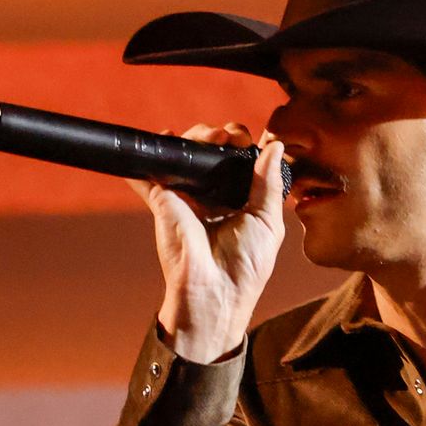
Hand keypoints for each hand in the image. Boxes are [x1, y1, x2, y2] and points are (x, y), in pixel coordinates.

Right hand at [127, 121, 286, 363]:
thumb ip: (269, 184)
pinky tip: (161, 136)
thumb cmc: (246, 266)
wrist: (214, 291)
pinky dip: (150, 155)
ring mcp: (186, 196)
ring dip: (195, 135)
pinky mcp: (163, 200)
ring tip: (207, 136)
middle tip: (227, 135)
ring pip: (186, 154)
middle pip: (212, 151)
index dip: (243, 144)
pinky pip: (151, 172)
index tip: (250, 140)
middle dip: (219, 134)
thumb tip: (276, 147)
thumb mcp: (268, 222)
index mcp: (239, 200)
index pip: (239, 162)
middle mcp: (212, 195)